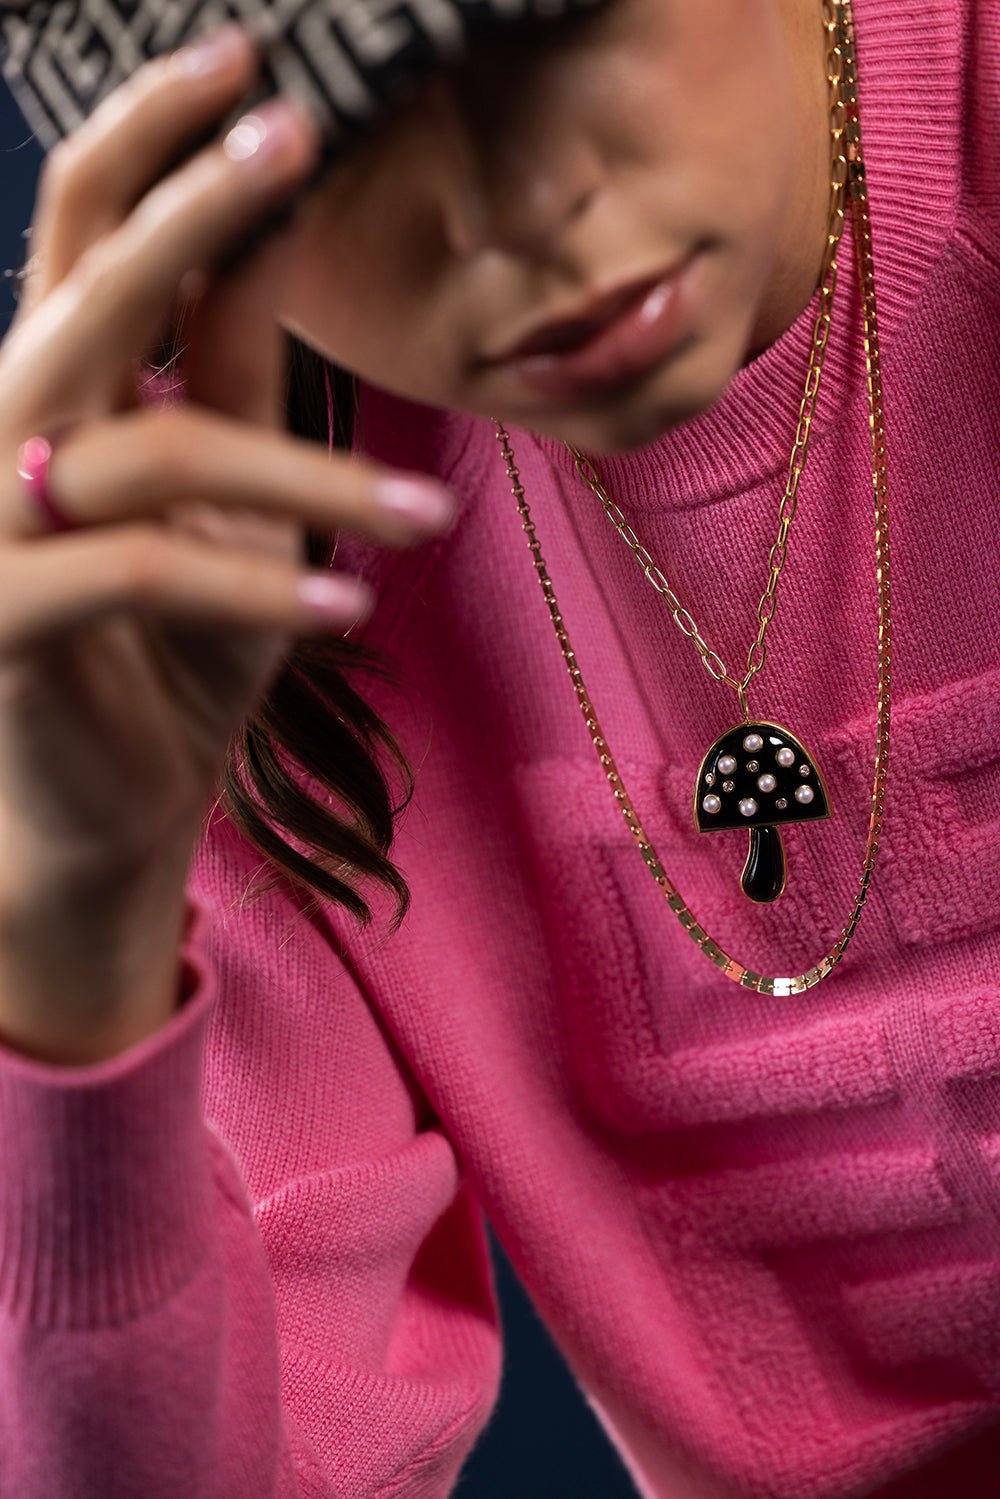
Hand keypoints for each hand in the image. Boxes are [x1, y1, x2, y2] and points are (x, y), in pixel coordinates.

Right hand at [0, 26, 454, 1056]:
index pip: (81, 229)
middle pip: (89, 286)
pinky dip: (258, 590)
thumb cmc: (169, 656)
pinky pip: (145, 575)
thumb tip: (269, 244)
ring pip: (157, 450)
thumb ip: (228, 379)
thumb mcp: (224, 509)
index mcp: (51, 390)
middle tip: (299, 124)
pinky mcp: (3, 623)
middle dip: (197, 200)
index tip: (258, 59)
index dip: (156, 135)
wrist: (110, 806)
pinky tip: (351, 611)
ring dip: (310, 481)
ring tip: (431, 515)